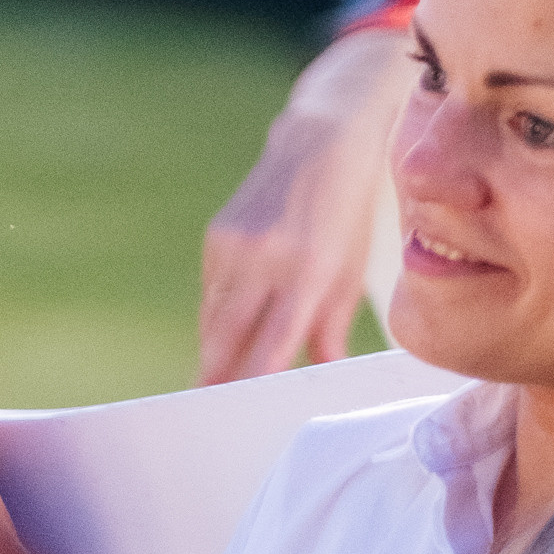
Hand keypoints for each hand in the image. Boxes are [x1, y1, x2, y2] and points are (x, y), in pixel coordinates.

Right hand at [198, 28, 412, 380]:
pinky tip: (228, 327)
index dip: (250, 378)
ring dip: (214, 348)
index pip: (272, 341)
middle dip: (214, 374)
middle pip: (226, 336)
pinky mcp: (216, 236)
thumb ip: (331, 326)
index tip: (236, 408)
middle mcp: (266, 259)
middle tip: (205, 407)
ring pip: (213, 317)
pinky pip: (211, 292)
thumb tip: (321, 371)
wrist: (321, 145)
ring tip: (212, 379)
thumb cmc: (346, 216)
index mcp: (308, 272)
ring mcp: (235, 246)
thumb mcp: (348, 271)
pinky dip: (219, 314)